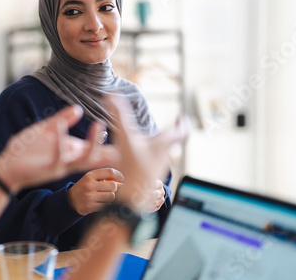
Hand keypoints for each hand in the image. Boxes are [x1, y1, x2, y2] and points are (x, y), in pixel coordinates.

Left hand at [0, 105, 118, 192]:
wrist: (6, 166)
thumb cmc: (26, 149)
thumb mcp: (46, 130)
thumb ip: (62, 119)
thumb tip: (78, 108)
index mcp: (70, 150)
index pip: (95, 148)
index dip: (110, 144)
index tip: (129, 137)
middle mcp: (69, 159)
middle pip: (96, 157)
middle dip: (111, 149)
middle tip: (125, 138)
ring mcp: (60, 165)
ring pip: (83, 159)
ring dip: (92, 143)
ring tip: (98, 125)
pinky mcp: (47, 168)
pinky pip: (57, 156)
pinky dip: (60, 141)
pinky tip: (60, 128)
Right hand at [67, 168, 123, 214]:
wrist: (71, 200)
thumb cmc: (86, 187)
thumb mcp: (91, 178)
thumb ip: (104, 177)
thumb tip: (121, 182)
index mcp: (90, 175)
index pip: (110, 172)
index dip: (118, 175)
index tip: (121, 178)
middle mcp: (89, 185)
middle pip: (113, 186)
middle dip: (114, 188)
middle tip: (110, 189)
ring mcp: (89, 196)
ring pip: (111, 197)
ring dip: (110, 197)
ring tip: (104, 196)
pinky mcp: (90, 207)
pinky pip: (106, 206)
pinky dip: (105, 204)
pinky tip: (100, 202)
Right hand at [106, 94, 188, 213]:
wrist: (131, 199)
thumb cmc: (132, 168)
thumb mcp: (125, 137)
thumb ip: (119, 115)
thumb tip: (111, 95)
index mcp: (162, 144)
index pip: (181, 132)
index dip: (184, 123)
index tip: (184, 118)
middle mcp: (163, 156)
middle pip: (174, 143)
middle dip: (174, 133)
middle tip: (174, 127)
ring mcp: (156, 167)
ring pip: (165, 153)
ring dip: (164, 145)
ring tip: (157, 139)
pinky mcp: (148, 177)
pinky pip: (155, 162)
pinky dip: (153, 155)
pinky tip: (141, 156)